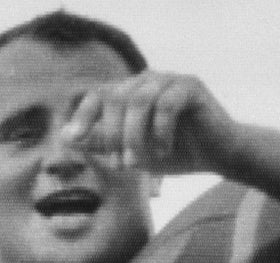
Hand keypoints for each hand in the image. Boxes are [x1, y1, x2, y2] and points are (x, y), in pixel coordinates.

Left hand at [60, 71, 240, 177]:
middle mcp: (147, 80)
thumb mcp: (128, 152)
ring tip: (137, 163)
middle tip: (120, 166)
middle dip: (112, 135)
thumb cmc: (171, 151)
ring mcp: (169, 80)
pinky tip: (163, 151)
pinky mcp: (191, 86)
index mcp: (129, 92)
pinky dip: (159, 132)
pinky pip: (167, 104)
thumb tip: (64, 138)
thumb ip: (100, 143)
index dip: (83, 115)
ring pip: (139, 99)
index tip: (71, 140)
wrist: (214, 154)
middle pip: (116, 98)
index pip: (98, 95)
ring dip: (133, 136)